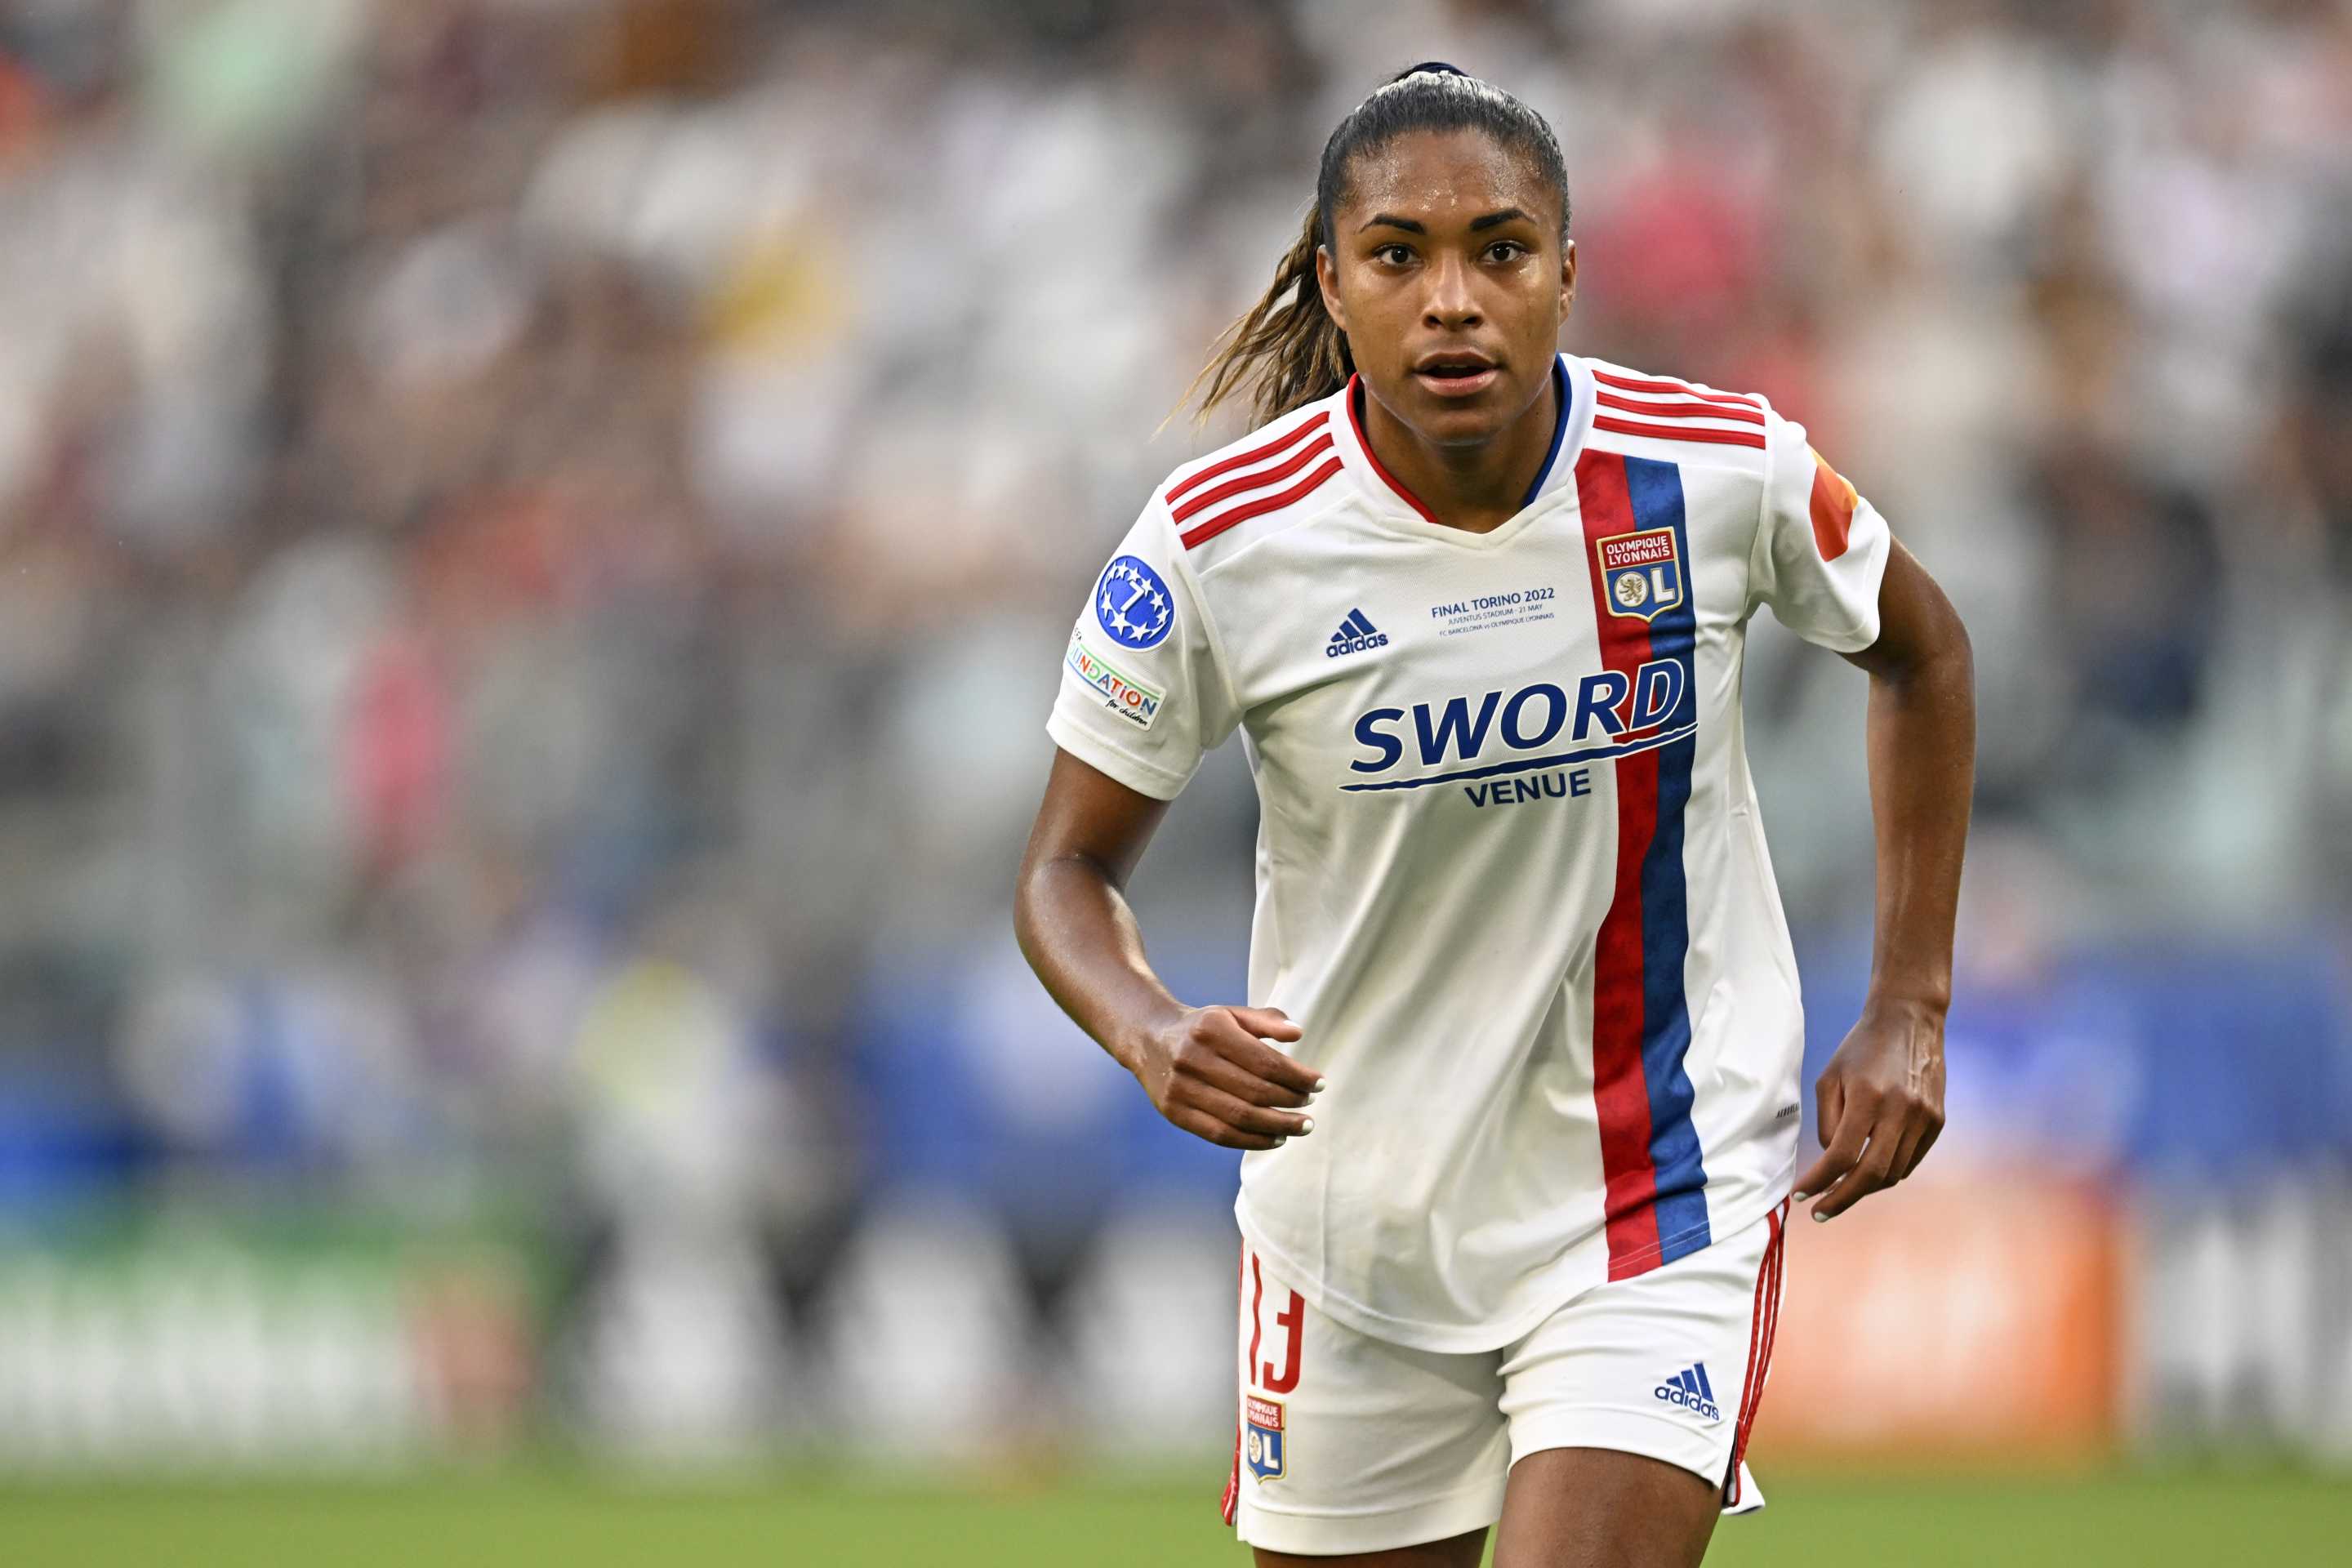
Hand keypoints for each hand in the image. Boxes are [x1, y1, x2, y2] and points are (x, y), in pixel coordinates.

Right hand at [1127, 1005, 1322, 1150]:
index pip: (1264, 1061)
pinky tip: (1275, 1138)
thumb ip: (1265, 1020)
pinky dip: (1252, 1141)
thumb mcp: (1230, 1014)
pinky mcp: (1174, 1113)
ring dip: (1277, 1126)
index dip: (1297, 1076)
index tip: (1319, 1084)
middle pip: (1254, 1091)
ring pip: (1239, 1117)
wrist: (1148, 1039)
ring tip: (1301, 1126)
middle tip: (1311, 1106)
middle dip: (1290, 1102)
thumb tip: (1298, 1033)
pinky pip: (1220, 1135)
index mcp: (1211, 1030)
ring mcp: (1181, 1089)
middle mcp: (1193, 1059)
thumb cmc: (1201, 1028)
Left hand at [1793, 996, 1945, 1220]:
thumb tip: (1831, 1162)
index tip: (1801, 1195)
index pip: (1841, 1155)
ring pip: (1893, 1173)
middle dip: (1842, 1199)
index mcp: (1868, 1097)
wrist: (1910, 1020)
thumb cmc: (1861, 1048)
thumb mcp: (1829, 1077)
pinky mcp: (1937, 1121)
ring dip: (1865, 1188)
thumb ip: (1827, 1122)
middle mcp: (1901, 1110)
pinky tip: (1868, 1173)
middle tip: (1821, 1211)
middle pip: (1870, 1174)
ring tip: (1841, 1190)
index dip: (1819, 1181)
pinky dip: (1887, 1173)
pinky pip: (1910, 1161)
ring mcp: (1924, 1118)